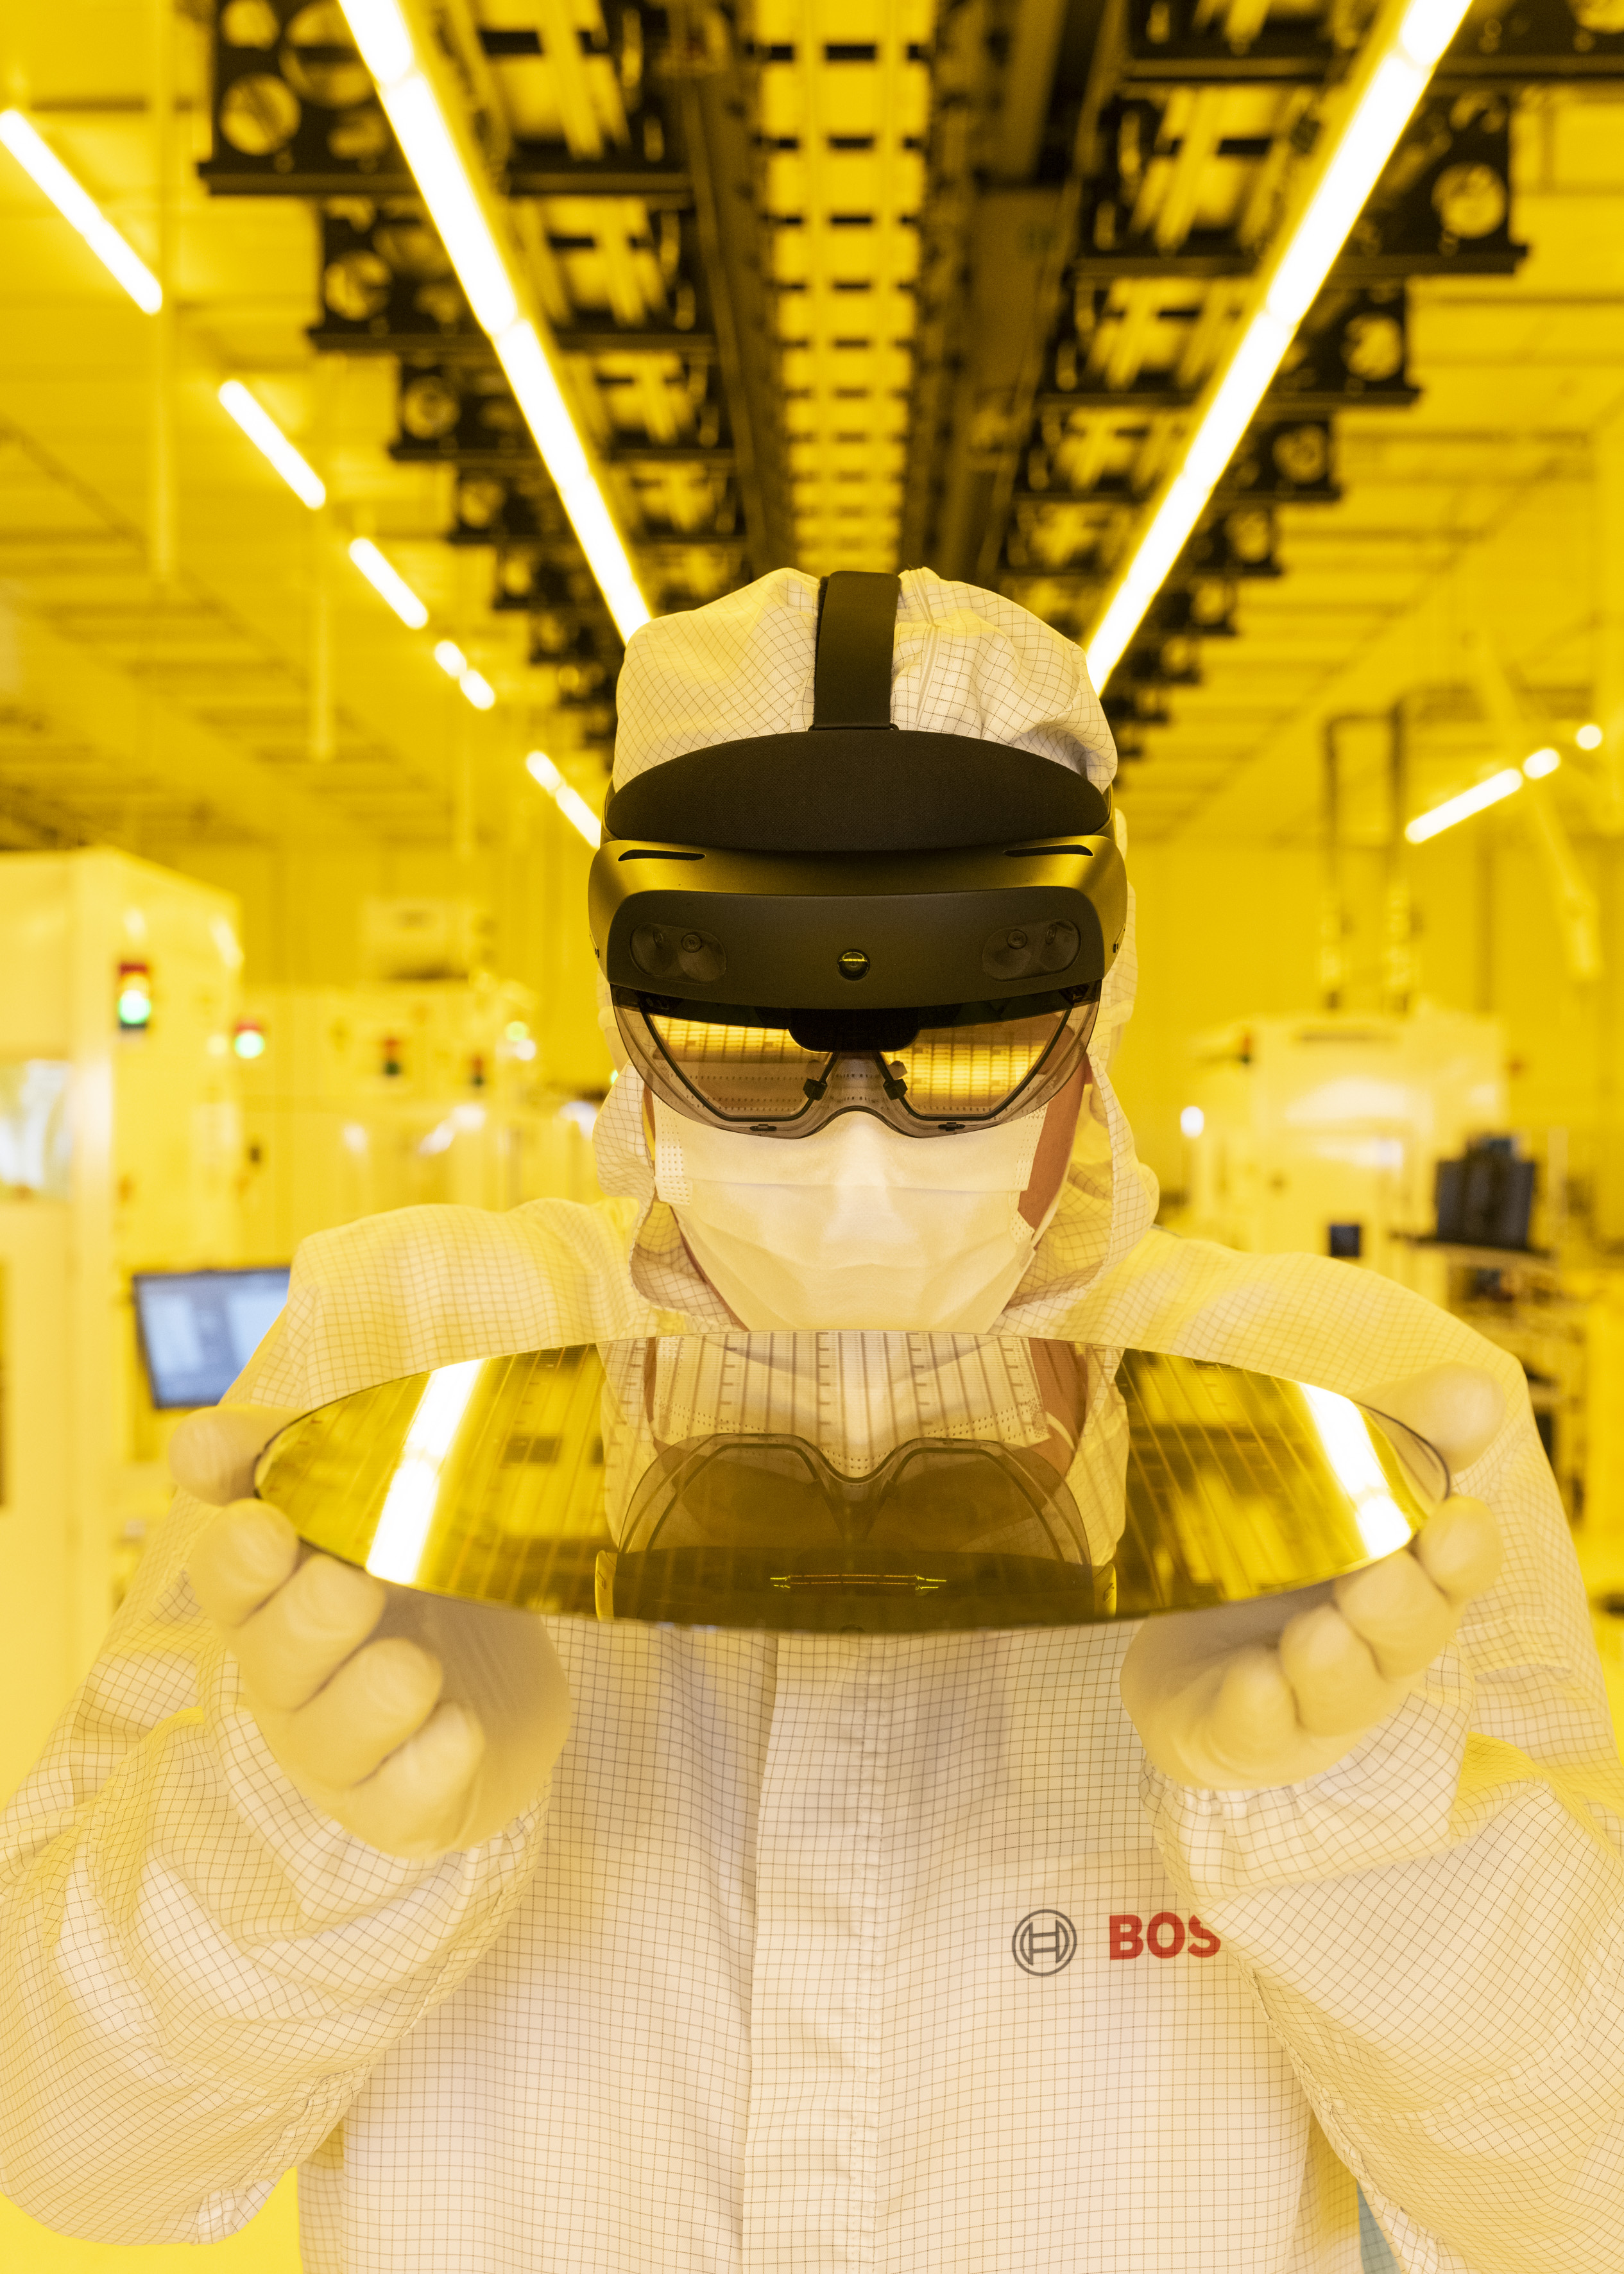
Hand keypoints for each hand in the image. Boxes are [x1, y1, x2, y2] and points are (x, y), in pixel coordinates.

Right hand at [176, 1406, 570, 1858]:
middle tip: (353, 1585)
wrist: (507, 1678)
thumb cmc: (414, 1573)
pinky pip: (401, 1803)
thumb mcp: (368, 1497)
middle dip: (307, 1622)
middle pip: (275, 1659)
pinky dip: (429, 1768)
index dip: (239, 1559)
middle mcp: (292, 1681)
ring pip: (332, 1739)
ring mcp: (343, 1752)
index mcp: (273, 1597)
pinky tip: (459, 1731)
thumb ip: (286, 1455)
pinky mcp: (403, 1806)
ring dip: (370, 1701)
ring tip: (417, 1667)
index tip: (267, 1526)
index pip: (229, 1579)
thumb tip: (196, 1441)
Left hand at [1119, 1365, 1505, 1790]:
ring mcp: (1314, 1698)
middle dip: (1400, 1607)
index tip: (1454, 1522)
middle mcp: (1377, 1646)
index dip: (1463, 1552)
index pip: (1458, 1569)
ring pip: (1346, 1693)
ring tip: (1317, 1634)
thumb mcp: (1329, 1469)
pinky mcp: (1247, 1734)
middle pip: (1412, 1635)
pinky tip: (1254, 1683)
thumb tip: (1478, 1391)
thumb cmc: (1280, 1544)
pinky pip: (1262, 1732)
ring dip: (1336, 1664)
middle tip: (1375, 1576)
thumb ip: (1399, 1428)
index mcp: (1409, 1575)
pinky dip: (1261, 1709)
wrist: (1176, 1631)